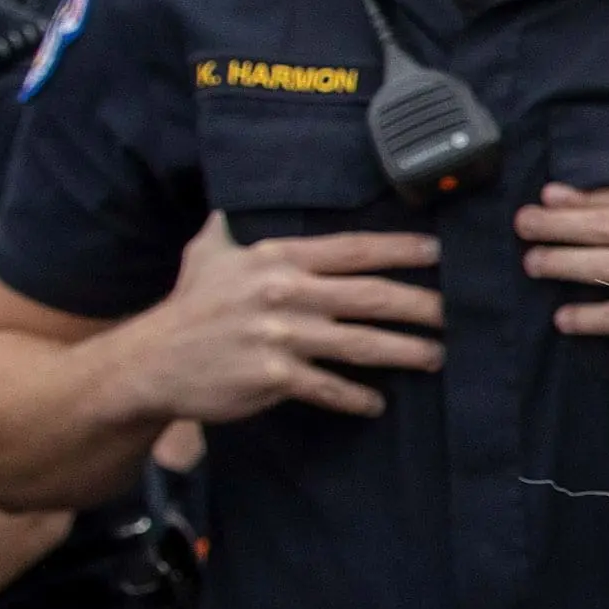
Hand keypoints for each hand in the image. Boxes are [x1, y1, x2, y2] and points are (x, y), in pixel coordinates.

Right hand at [127, 213, 443, 423]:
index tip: (439, 251)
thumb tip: (234, 203)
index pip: (353, 249)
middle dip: (421, 304)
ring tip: (437, 357)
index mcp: (277, 259)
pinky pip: (330, 387)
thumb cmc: (188, 307)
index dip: (400, 249)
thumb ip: (231, 228)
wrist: (151, 361)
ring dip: (406, 351)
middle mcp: (284, 292)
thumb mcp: (207, 254)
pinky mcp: (273, 377)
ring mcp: (280, 336)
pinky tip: (376, 404)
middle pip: (371, 296)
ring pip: (361, 343)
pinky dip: (357, 398)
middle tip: (457, 313)